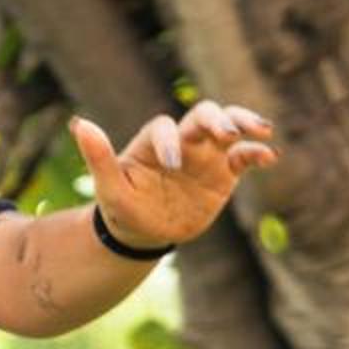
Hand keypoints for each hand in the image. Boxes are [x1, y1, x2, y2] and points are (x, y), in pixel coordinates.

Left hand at [69, 99, 280, 248]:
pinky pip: (245, 157)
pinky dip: (258, 153)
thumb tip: (78, 123)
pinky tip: (270, 156)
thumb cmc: (122, 207)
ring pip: (230, 127)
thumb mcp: (108, 187)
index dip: (169, 141)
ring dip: (244, 123)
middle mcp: (183, 141)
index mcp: (154, 141)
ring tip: (261, 130)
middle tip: (229, 133)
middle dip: (218, 119)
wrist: (143, 233)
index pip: (165, 127)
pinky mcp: (225, 173)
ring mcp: (207, 155)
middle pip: (205, 114)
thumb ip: (98, 157)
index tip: (171, 165)